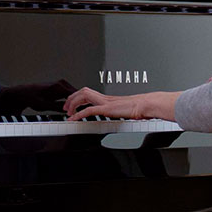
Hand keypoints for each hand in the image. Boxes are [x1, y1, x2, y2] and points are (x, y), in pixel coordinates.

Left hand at [62, 88, 179, 121]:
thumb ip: (120, 112)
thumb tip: (120, 117)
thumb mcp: (126, 110)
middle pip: (82, 92)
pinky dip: (79, 114)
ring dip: (73, 104)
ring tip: (68, 113)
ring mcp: (105, 102)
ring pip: (83, 97)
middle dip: (71, 98)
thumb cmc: (140, 107)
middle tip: (65, 108)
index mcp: (108, 98)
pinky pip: (88, 110)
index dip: (78, 97)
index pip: (88, 93)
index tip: (72, 104)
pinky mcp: (107, 108)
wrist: (147, 104)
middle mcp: (105, 98)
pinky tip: (74, 119)